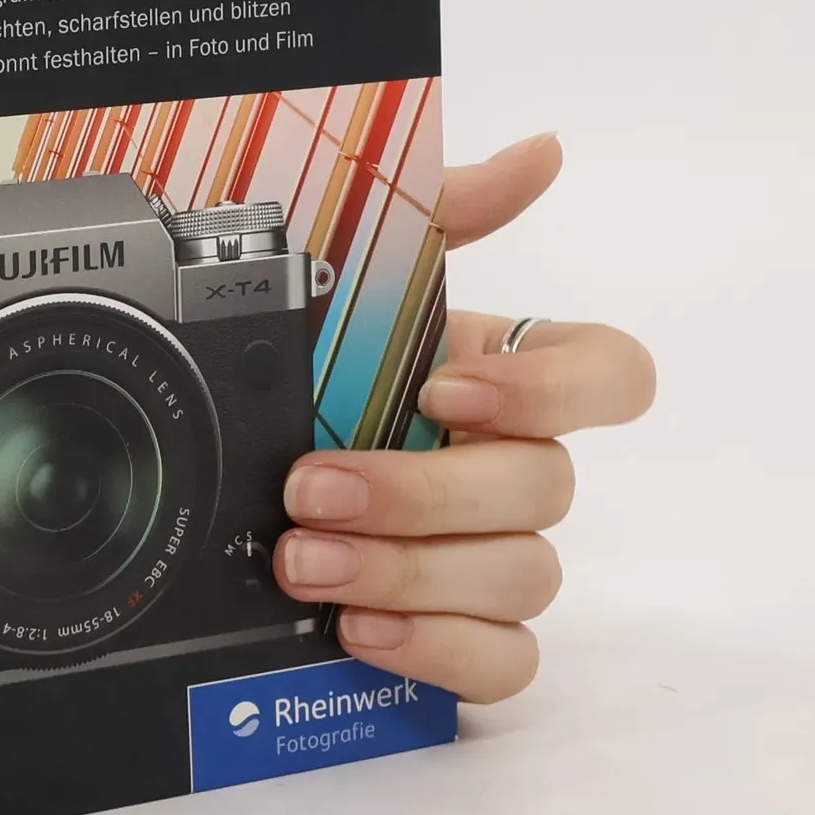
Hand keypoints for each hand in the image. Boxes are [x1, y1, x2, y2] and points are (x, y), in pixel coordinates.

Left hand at [272, 133, 655, 701]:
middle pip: (543, 487)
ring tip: (302, 562)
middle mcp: (508, 467)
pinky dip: (436, 649)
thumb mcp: (339, 284)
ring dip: (408, 570)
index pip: (611, 372)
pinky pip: (503, 663)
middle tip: (310, 489)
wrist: (203, 469)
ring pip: (522, 577)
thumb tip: (540, 150)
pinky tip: (358, 627)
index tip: (444, 388)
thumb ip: (436, 215)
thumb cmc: (297, 375)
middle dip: (421, 491)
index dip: (551, 385)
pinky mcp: (464, 638)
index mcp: (494, 376)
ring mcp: (494, 558)